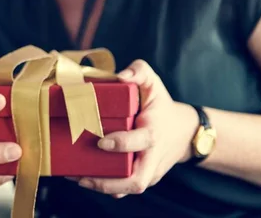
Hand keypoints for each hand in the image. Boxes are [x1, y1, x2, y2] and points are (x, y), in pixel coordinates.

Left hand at [70, 60, 198, 197]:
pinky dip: (107, 188)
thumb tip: (121, 76)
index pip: (140, 141)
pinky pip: (126, 188)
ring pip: (129, 188)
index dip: (121, 143)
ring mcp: (150, 171)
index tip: (100, 141)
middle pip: (137, 180)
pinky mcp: (144, 178)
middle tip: (82, 174)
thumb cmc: (160, 105)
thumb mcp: (153, 83)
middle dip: (109, 180)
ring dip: (102, 187)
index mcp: (154, 132)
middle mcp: (153, 156)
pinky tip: (84, 180)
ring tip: (77, 178)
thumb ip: (139, 71)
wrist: (183, 132)